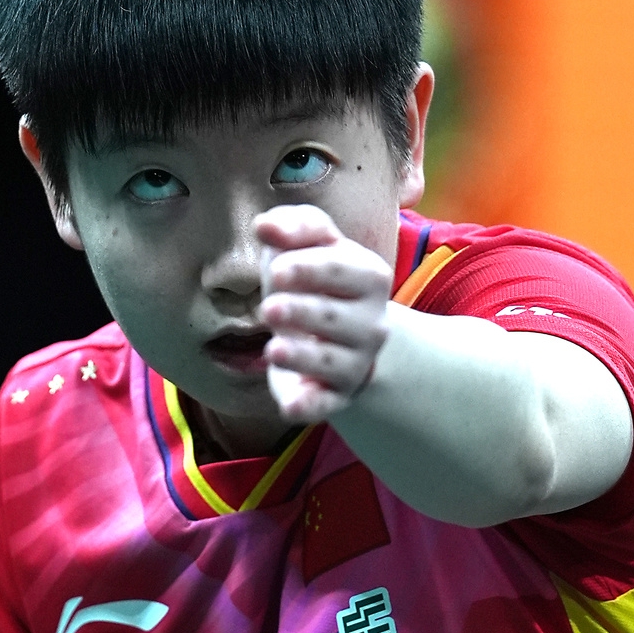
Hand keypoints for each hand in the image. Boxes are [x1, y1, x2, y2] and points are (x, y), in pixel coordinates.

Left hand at [256, 204, 393, 422]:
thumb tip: (264, 225)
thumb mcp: (310, 244)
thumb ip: (293, 225)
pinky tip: (289, 406)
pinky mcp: (334, 394)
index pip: (345, 271)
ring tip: (273, 349)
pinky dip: (309, 407)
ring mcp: (355, 362)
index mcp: (369, 277)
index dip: (310, 269)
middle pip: (337, 318)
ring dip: (302, 356)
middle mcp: (370, 322)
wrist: (340, 334)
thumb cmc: (317, 279)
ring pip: (330, 362)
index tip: (276, 270)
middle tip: (269, 308)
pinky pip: (325, 404)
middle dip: (303, 312)